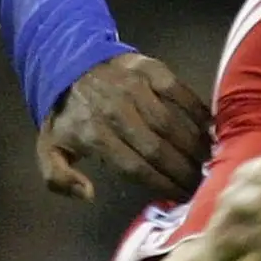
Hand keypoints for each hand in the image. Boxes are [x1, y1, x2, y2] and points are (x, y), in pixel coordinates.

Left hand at [36, 52, 210, 199]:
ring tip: (210, 162)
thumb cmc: (67, 115)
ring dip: (194, 145)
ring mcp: (134, 88)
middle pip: (157, 149)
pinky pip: (179, 92)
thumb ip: (60, 178)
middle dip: (184, 171)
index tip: (184, 197)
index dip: (163, 184)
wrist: (68, 63)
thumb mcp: (49, 149)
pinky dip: (197, 110)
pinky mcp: (149, 69)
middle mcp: (116, 112)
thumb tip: (88, 194)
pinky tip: (210, 128)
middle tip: (203, 184)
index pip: (135, 167)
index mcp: (94, 135)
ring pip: (171, 123)